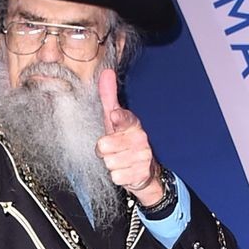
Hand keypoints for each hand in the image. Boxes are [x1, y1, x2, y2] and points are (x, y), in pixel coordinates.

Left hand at [95, 69, 163, 205]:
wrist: (144, 171)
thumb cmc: (124, 141)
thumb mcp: (114, 120)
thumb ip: (109, 97)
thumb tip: (106, 72)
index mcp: (133, 124)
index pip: (125, 119)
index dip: (119, 118)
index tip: (115, 116)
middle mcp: (140, 138)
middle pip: (104, 146)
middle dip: (104, 151)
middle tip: (113, 150)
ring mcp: (142, 157)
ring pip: (109, 162)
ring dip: (111, 164)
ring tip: (120, 161)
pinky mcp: (141, 174)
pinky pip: (116, 176)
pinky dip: (117, 176)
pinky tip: (125, 172)